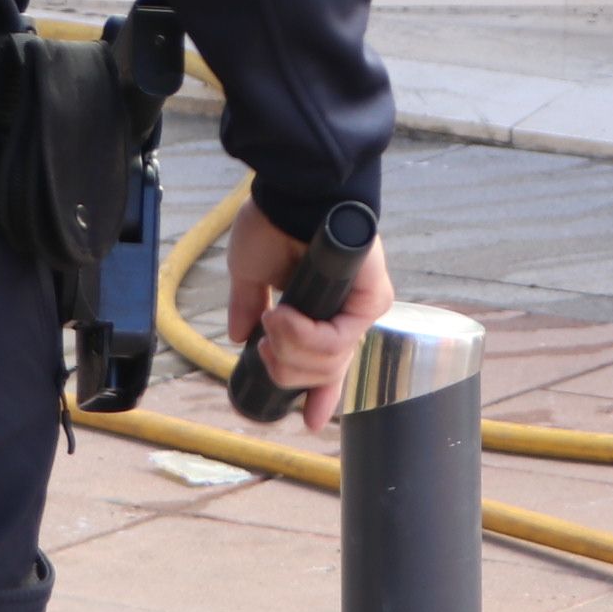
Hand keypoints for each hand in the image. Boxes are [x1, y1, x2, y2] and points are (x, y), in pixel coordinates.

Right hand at [225, 212, 396, 431]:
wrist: (289, 189)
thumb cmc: (273, 220)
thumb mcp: (251, 274)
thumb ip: (248, 307)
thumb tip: (239, 335)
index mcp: (323, 310)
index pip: (329, 364)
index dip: (320, 395)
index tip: (309, 422)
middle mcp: (347, 311)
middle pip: (322, 372)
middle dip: (285, 368)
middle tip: (264, 346)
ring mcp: (362, 305)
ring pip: (329, 362)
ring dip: (290, 349)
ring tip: (272, 319)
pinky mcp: (373, 297)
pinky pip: (337, 341)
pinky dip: (304, 336)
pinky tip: (284, 316)